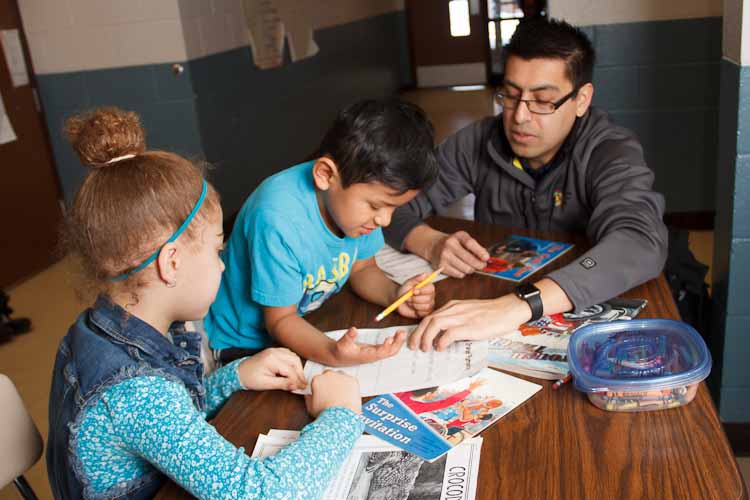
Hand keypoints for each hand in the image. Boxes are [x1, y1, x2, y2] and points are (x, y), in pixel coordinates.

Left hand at [238, 348, 306, 391]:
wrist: (239, 372)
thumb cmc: (250, 378)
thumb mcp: (266, 384)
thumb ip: (282, 384)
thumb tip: (295, 386)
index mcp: (272, 360)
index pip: (290, 371)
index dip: (297, 380)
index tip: (302, 388)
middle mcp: (275, 352)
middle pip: (294, 361)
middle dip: (300, 373)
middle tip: (303, 384)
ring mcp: (274, 350)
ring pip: (293, 356)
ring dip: (298, 367)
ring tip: (299, 378)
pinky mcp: (274, 351)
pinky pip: (288, 354)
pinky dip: (293, 361)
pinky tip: (294, 370)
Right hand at [305, 370, 360, 416]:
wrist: (340, 417)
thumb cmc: (325, 414)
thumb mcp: (310, 407)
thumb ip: (308, 397)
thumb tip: (309, 394)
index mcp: (317, 379)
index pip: (317, 379)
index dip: (320, 387)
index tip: (323, 393)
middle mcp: (329, 374)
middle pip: (329, 375)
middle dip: (330, 382)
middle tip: (332, 393)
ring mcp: (342, 376)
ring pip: (340, 376)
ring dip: (340, 382)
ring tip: (341, 395)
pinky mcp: (352, 380)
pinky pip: (350, 381)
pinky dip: (350, 387)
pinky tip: (348, 395)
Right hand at [332, 327, 405, 364]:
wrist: (338, 356)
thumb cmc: (340, 351)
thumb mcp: (342, 344)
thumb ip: (348, 337)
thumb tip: (353, 329)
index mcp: (367, 356)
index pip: (380, 353)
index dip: (387, 347)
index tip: (390, 339)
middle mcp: (374, 356)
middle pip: (389, 352)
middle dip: (397, 344)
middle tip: (402, 333)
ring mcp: (375, 354)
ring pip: (390, 350)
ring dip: (397, 342)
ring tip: (401, 332)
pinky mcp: (375, 350)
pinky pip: (388, 347)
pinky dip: (394, 342)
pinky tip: (396, 335)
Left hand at [396, 273, 435, 318]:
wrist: (398, 301)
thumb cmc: (404, 290)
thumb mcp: (408, 283)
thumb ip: (416, 278)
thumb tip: (425, 274)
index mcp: (428, 287)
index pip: (430, 289)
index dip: (422, 291)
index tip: (413, 291)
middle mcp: (431, 295)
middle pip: (428, 298)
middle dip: (416, 299)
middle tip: (408, 298)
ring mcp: (429, 304)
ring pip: (426, 306)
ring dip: (414, 305)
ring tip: (409, 302)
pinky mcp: (426, 313)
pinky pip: (424, 313)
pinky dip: (416, 311)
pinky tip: (413, 308)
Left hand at [408, 293, 531, 351]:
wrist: (508, 309)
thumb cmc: (492, 314)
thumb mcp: (469, 312)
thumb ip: (457, 320)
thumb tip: (445, 336)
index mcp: (453, 306)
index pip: (430, 316)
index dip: (420, 328)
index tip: (416, 338)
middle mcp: (454, 309)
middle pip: (428, 319)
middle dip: (417, 334)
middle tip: (413, 346)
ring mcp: (461, 316)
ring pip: (434, 324)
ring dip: (426, 337)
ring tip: (425, 349)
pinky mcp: (470, 326)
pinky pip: (449, 333)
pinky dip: (442, 341)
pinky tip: (441, 348)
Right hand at [428, 231, 488, 277]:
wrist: (434, 245)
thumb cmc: (453, 243)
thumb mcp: (463, 239)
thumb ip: (475, 247)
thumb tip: (486, 258)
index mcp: (458, 236)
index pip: (470, 243)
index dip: (480, 252)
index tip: (486, 258)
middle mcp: (449, 245)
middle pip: (469, 259)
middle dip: (479, 265)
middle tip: (482, 265)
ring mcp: (444, 256)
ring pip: (465, 269)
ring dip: (470, 269)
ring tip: (468, 266)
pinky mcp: (441, 266)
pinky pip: (458, 274)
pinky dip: (462, 273)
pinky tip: (459, 268)